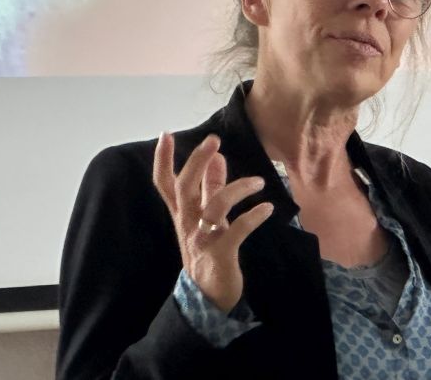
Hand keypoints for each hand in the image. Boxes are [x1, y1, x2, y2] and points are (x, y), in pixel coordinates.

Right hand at [153, 132, 273, 311]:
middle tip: (213, 140)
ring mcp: (202, 240)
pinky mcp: (220, 255)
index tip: (166, 134)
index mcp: (182, 214)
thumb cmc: (209, 250)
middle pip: (184, 188)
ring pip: (212, 208)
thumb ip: (211, 187)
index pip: (165, 184)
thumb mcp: (207, 217)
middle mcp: (188, 224)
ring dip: (236, 189)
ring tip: (259, 182)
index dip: (162, 160)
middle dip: (196, 162)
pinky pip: (235, 232)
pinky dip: (253, 218)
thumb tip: (217, 158)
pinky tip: (268, 208)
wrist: (209, 297)